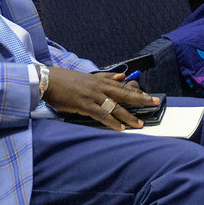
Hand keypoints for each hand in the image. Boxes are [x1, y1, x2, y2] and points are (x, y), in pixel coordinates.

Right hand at [43, 67, 158, 129]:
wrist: (47, 80)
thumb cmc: (65, 79)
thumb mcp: (88, 76)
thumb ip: (105, 77)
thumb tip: (121, 76)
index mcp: (100, 81)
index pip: (123, 86)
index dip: (137, 92)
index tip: (150, 96)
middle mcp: (99, 87)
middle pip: (124, 94)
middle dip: (141, 99)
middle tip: (155, 102)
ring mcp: (92, 96)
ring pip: (115, 106)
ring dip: (128, 116)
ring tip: (139, 123)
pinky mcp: (84, 105)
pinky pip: (101, 114)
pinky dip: (111, 121)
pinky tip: (120, 128)